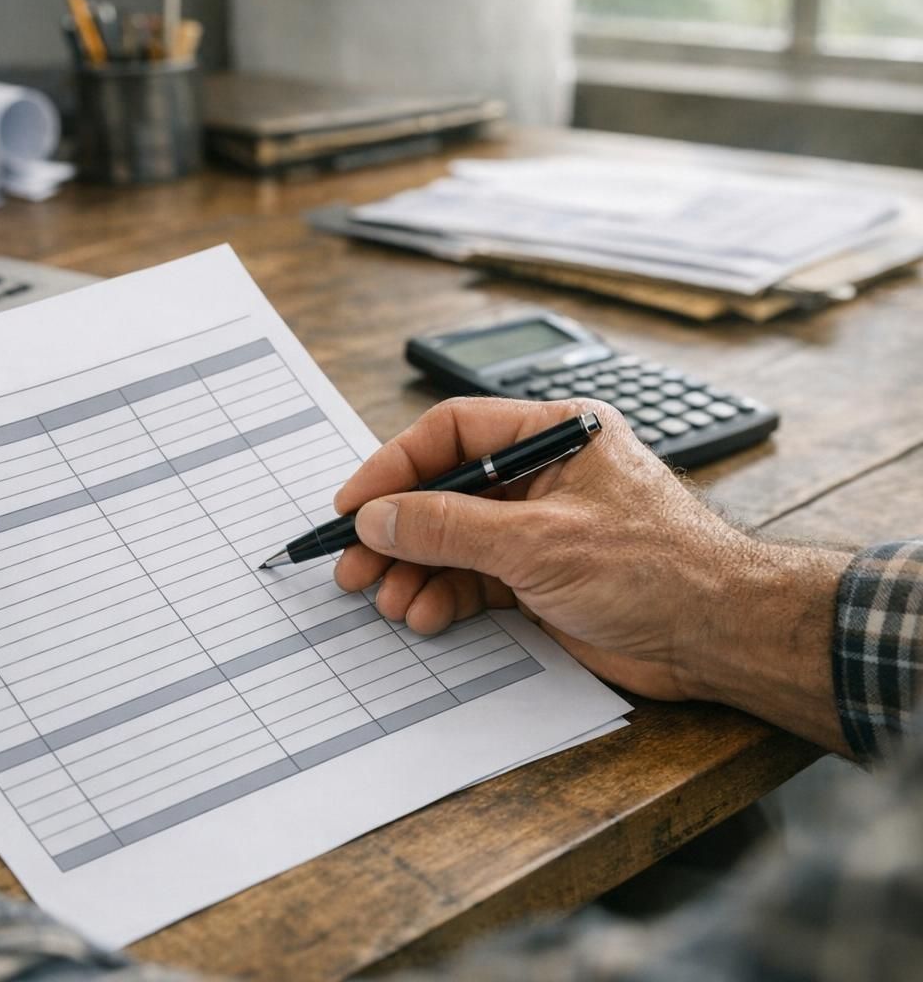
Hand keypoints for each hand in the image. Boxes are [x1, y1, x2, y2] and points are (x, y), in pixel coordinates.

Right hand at [333, 398, 848, 748]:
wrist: (718, 637)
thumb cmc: (658, 569)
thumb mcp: (537, 542)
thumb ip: (449, 528)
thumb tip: (378, 518)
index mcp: (554, 434)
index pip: (452, 433)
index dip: (394, 467)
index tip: (353, 505)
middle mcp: (543, 475)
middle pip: (444, 491)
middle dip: (397, 531)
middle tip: (354, 565)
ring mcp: (541, 528)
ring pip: (453, 541)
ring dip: (416, 571)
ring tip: (389, 600)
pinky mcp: (541, 578)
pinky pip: (473, 579)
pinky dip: (444, 597)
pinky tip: (426, 615)